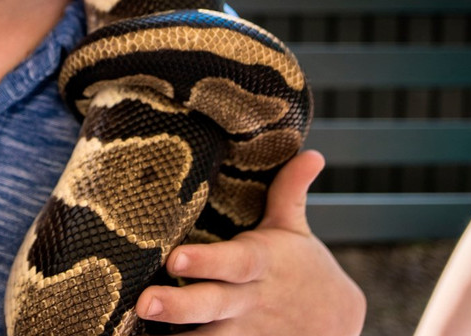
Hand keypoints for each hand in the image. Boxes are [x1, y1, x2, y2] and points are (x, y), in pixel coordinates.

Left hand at [136, 150, 365, 334]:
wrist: (338, 322)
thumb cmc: (302, 266)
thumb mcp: (295, 228)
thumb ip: (289, 191)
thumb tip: (312, 152)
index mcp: (260, 263)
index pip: (234, 261)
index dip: (206, 261)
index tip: (173, 256)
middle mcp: (249, 301)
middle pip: (212, 304)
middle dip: (178, 306)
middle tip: (143, 302)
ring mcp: (245, 333)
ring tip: (131, 332)